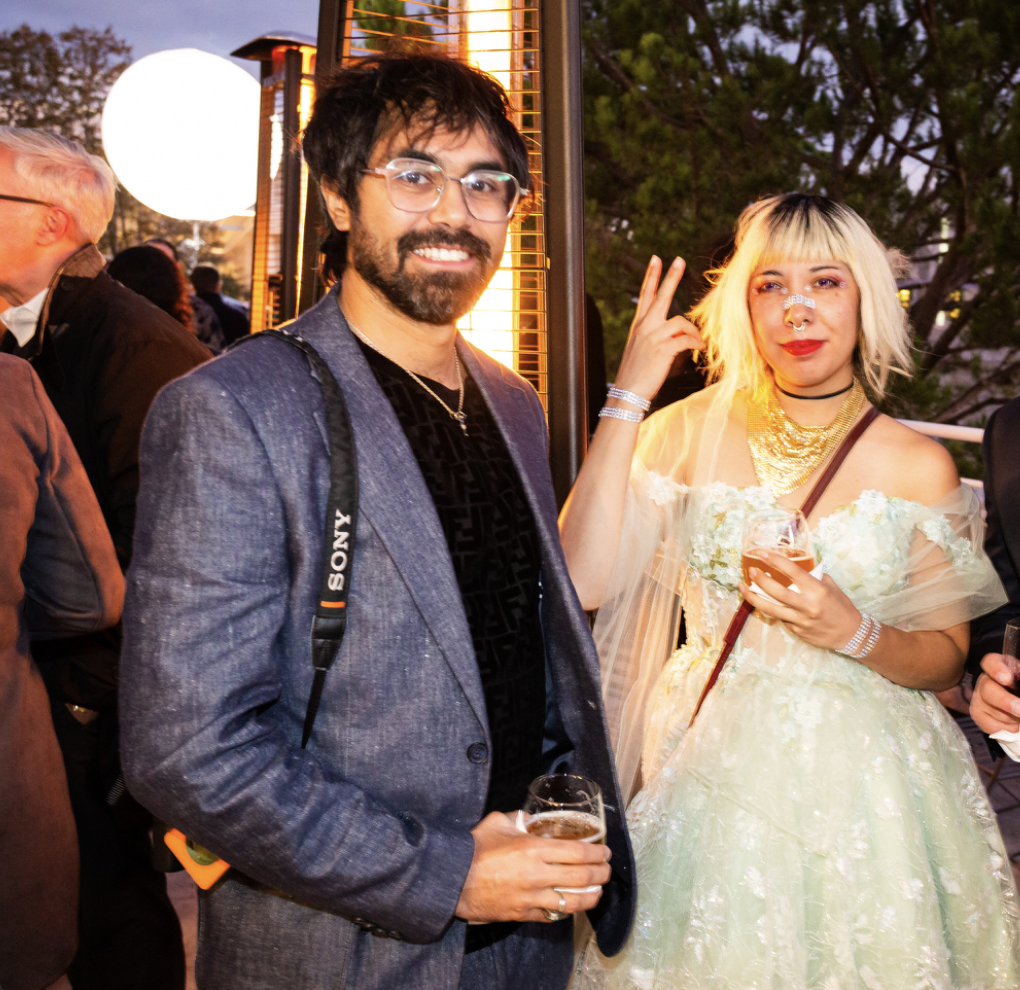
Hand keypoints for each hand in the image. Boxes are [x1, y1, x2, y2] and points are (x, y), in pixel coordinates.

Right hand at [454, 811, 611, 923]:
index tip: (605, 851)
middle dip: (601, 874)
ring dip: (591, 896)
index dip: (597, 853)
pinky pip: (552, 915)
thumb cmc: (474, 848)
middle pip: (581, 877)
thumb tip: (531, 816)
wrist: (452, 880)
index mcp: (533, 849)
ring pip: (572, 902)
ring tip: (599, 891)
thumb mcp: (497, 822)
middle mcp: (537, 874)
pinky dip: (566, 910)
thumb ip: (518, 817)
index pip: (577, 853)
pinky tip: (572, 905)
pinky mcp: (523, 914)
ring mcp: (531, 897)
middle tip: (607, 870)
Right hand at [612, 256, 704, 403]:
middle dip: (670, 277)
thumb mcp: (644, 351)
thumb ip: (660, 338)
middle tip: (678, 260)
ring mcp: (653, 337)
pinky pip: (686, 339)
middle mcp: (645, 327)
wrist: (627, 394)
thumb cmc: (637, 375)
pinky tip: (699, 349)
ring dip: (693, 332)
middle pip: (661, 297)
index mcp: (639, 326)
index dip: (652, 277)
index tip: (656, 259)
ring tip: (698, 342)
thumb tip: (680, 334)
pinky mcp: (663, 349)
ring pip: (681, 322)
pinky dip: (695, 343)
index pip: (646, 296)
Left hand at [738, 551, 859, 650]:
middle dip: (760, 580)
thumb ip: (812, 577)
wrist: (851, 634)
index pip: (792, 572)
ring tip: (742, 587)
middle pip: (776, 591)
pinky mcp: (796, 631)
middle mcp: (807, 605)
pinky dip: (771, 609)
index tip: (762, 553)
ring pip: (770, 608)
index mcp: (817, 590)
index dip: (775, 561)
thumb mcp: (831, 587)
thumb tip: (793, 567)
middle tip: (750, 570)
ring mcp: (800, 620)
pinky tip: (764, 602)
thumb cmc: (841, 607)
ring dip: (753, 597)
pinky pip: (780, 618)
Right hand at [970, 654, 1019, 734]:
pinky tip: (1013, 722)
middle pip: (988, 690)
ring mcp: (977, 699)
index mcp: (995, 665)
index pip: (991, 663)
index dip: (997, 670)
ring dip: (1014, 717)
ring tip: (1019, 714)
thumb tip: (1019, 691)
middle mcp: (983, 681)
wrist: (1010, 695)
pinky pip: (994, 727)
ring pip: (996, 712)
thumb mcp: (1019, 676)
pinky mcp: (977, 715)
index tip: (1006, 679)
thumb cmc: (1018, 683)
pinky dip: (1009, 727)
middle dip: (1006, 702)